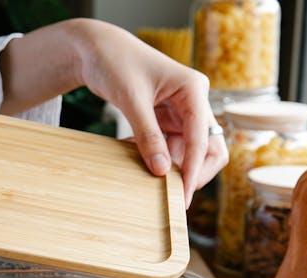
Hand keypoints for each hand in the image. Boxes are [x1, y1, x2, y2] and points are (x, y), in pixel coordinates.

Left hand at [0, 19, 227, 207]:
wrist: (96, 50)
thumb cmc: (115, 63)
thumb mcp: (131, 100)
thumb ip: (148, 136)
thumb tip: (163, 172)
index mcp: (194, 89)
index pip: (202, 140)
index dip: (193, 171)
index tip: (183, 197)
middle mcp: (194, 101)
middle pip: (210, 149)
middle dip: (194, 172)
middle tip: (173, 195)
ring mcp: (183, 111)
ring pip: (189, 152)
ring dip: (170, 166)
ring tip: (144, 172)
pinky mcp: (168, 119)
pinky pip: (171, 147)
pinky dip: (156, 156)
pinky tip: (135, 155)